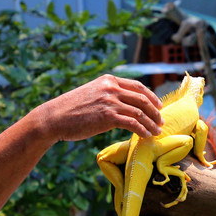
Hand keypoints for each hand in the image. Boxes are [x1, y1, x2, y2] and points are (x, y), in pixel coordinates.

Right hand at [40, 74, 163, 140]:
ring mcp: (110, 101)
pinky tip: (146, 136)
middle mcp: (112, 88)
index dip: (151, 97)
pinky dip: (143, 130)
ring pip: (140, 112)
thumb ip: (107, 95)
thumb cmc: (70, 109)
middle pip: (143, 99)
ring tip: (156, 131)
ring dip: (151, 123)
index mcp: (109, 80)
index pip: (138, 86)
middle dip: (155, 111)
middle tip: (161, 121)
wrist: (54, 117)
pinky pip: (133, 124)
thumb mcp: (92, 93)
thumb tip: (123, 104)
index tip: (158, 106)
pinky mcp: (108, 116)